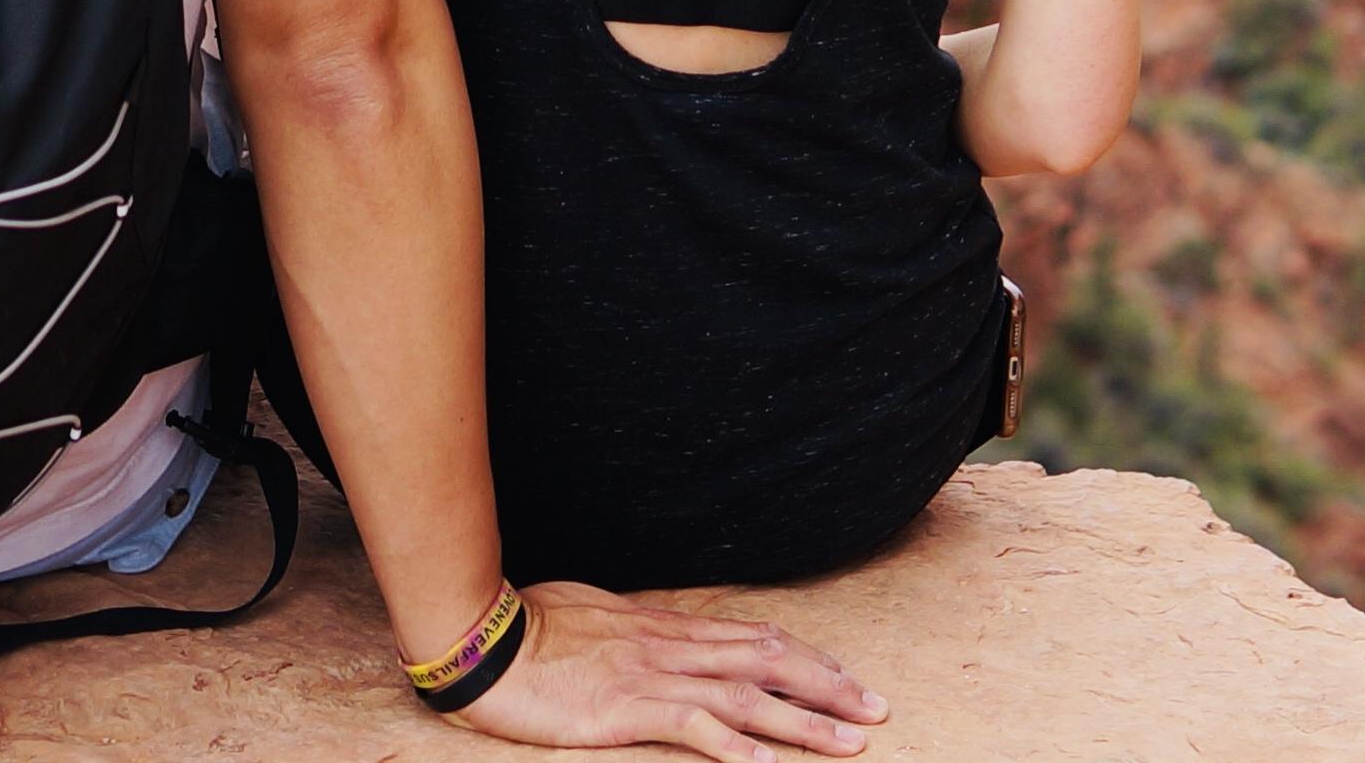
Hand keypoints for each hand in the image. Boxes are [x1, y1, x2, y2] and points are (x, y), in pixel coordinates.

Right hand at [445, 580, 885, 758]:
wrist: (487, 638)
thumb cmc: (532, 626)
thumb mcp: (595, 617)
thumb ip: (634, 632)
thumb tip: (655, 638)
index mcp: (662, 626)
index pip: (750, 637)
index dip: (803, 657)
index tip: (846, 678)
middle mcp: (668, 646)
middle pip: (764, 660)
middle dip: (825, 686)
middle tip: (877, 709)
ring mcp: (651, 676)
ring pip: (745, 694)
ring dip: (802, 721)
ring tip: (849, 742)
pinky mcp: (628, 710)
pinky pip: (693, 728)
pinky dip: (736, 748)